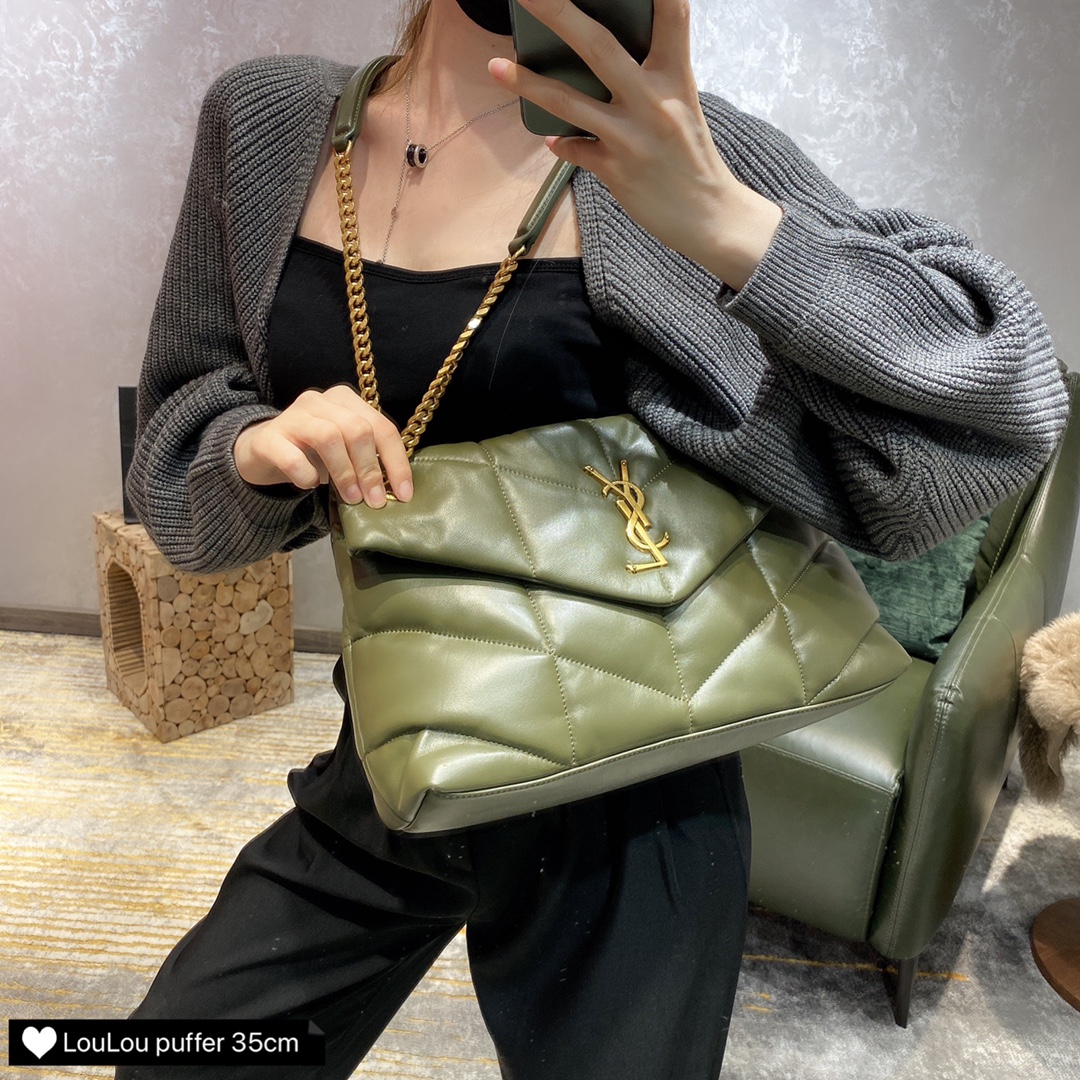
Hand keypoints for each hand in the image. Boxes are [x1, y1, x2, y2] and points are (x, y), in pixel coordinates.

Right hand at [233, 385, 411, 507]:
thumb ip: (368, 460)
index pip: (381, 427)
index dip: (396, 462)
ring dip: (345, 473)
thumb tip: (396, 490)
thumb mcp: (344, 451)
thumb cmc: (311, 452)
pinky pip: (292, 457)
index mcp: (345, 401)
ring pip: (329, 438)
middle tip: (374, 500)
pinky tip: (309, 486)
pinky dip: (306, 475)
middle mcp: (320, 401)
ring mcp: (292, 416)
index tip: (403, 494)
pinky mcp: (268, 438)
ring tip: (350, 498)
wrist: (261, 450)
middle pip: (357, 430)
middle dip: (371, 470)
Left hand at [489, 0, 781, 288]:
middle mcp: (653, 102)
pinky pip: (574, 149)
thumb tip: (597, 57)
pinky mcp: (616, 169)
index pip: (671, 15)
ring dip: (527, 82)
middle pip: (598, 45)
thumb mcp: (680, 105)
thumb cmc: (691, 156)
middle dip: (557, 12)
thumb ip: (649, 77)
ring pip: (568, 101)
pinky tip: (554, 138)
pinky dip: (562, 142)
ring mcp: (631, 137)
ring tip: (495, 66)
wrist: (709, 217)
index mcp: (676, 77)